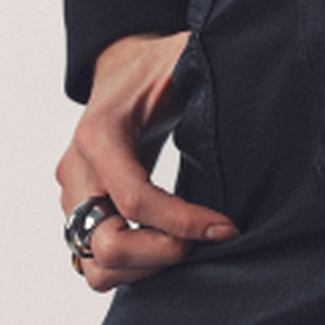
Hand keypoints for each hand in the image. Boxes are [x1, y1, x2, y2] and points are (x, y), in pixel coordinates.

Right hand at [58, 31, 237, 291]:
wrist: (120, 69)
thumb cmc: (154, 64)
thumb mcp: (181, 57)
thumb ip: (204, 70)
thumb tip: (251, 86)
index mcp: (100, 135)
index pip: (135, 199)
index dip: (182, 222)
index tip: (225, 228)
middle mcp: (77, 172)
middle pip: (106, 244)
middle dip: (161, 253)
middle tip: (206, 241)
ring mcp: (73, 196)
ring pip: (96, 265)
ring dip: (144, 268)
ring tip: (188, 247)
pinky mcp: (79, 211)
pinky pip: (96, 260)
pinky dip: (132, 267)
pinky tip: (169, 246)